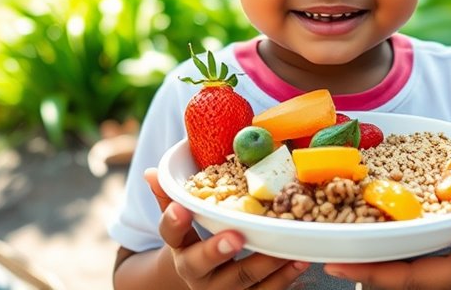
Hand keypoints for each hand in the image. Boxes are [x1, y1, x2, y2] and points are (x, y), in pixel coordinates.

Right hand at [143, 168, 307, 288]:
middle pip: (202, 264)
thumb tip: (152, 171)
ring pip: (241, 280)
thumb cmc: (198, 240)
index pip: (170, 233)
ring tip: (284, 248)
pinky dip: (283, 278)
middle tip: (235, 236)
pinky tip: (298, 261)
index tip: (181, 208)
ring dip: (264, 265)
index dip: (174, 221)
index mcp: (180, 247)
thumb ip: (171, 196)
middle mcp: (196, 272)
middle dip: (217, 251)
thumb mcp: (183, 220)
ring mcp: (221, 289)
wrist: (204, 279)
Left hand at [324, 132, 450, 288]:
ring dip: (394, 260)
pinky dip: (422, 254)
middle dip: (372, 263)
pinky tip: (412, 235)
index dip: (369, 268)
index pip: (409, 275)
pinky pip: (443, 267)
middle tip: (337, 243)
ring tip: (363, 236)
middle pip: (407, 277)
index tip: (334, 259)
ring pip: (423, 274)